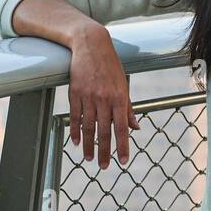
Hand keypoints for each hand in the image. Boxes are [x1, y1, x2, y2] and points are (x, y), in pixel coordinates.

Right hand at [67, 25, 140, 170]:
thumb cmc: (110, 65)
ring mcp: (88, 95)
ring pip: (88, 126)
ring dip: (88, 145)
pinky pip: (75, 115)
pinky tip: (75, 141)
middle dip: (104, 151)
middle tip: (104, 166)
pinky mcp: (75, 92)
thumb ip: (129, 108)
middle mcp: (104, 98)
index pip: (122, 127)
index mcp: (119, 97)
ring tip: (89, 158)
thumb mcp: (124, 84)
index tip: (123, 161)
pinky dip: (75, 130)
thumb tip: (136, 127)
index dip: (123, 145)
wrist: (91, 44)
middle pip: (103, 131)